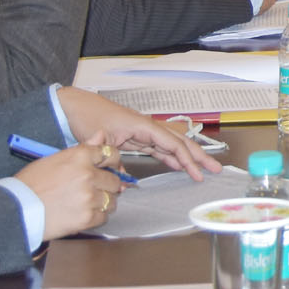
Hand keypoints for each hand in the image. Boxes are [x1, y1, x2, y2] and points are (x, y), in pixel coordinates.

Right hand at [15, 141, 125, 238]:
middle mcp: (87, 175)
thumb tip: (100, 135)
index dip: (111, 162)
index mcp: (79, 157)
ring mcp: (89, 197)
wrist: (17, 209)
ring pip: (112, 200)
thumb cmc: (31, 184)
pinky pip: (104, 216)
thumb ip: (82, 149)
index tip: (109, 168)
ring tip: (85, 203)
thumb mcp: (54, 159)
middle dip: (107, 185)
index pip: (111, 154)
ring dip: (103, 202)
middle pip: (115, 180)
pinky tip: (81, 213)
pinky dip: (96, 216)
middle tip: (93, 189)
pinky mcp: (88, 217)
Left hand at [54, 87, 221, 177]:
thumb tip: (125, 183)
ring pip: (171, 145)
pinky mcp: (135, 137)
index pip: (172, 143)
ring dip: (188, 157)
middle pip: (179, 142)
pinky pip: (159, 148)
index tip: (198, 172)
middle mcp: (146, 127)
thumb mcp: (99, 140)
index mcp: (142, 125)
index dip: (187, 158)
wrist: (72, 106)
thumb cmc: (86, 117)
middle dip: (198, 156)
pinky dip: (171, 157)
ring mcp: (142, 132)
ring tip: (203, 170)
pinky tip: (178, 166)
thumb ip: (113, 162)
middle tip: (215, 169)